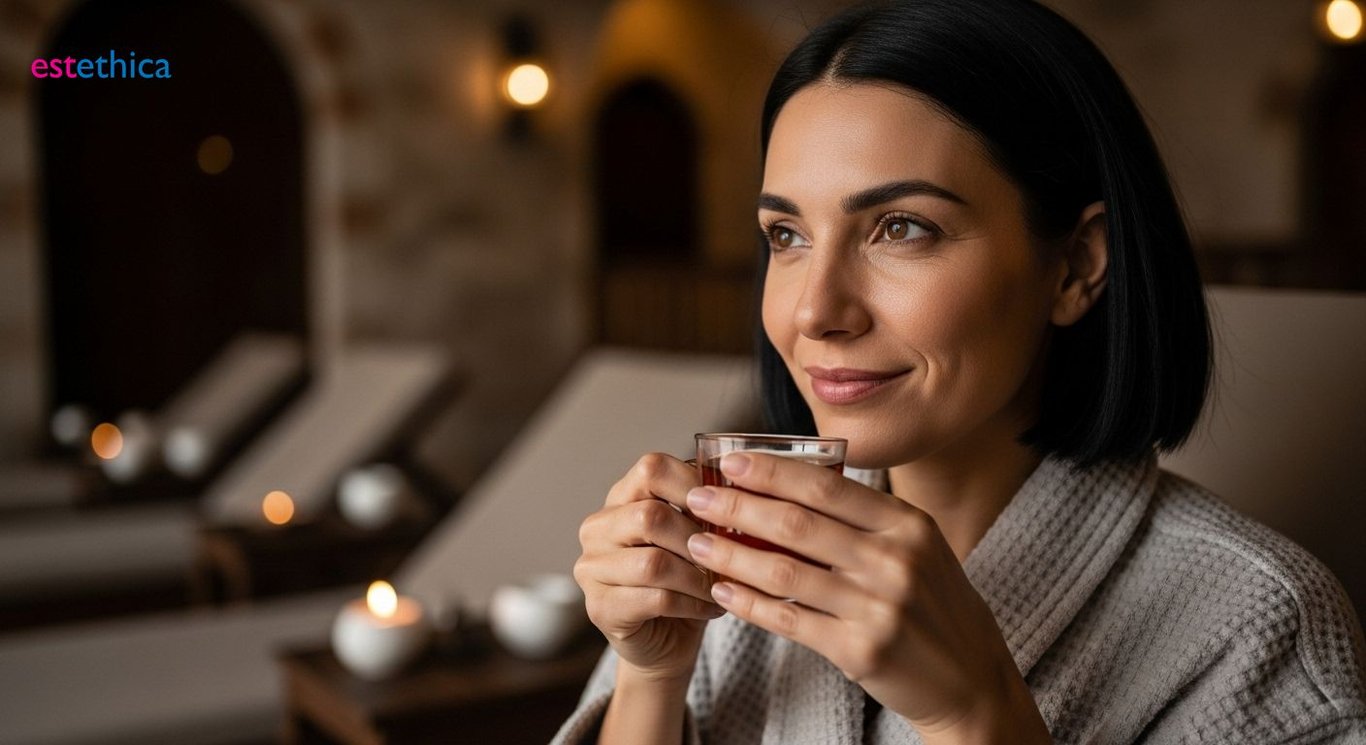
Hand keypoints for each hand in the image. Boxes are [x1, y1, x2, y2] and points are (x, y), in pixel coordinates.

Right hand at [574, 453, 723, 682]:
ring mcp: (591, 569)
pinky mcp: (600, 608)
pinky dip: (693, 604)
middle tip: (729, 557)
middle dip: (699, 539)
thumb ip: (707, 508)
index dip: (693, 484)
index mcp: (620, 498)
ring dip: (699, 577)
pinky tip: (712, 608)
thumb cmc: (686, 579)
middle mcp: (597, 528)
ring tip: (723, 586)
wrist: (666, 641)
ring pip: (654, 563)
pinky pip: (655, 599)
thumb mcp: (698, 535)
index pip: (651, 468)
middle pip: (650, 516)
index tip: (727, 506)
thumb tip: (739, 487)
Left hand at [684, 452, 1048, 741]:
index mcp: (907, 524)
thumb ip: (865, 518)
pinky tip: (722, 592)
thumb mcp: (917, 546)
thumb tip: (789, 484)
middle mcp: (895, 560)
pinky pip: (790, 621)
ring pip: (784, 573)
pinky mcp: (860, 650)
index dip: (772, 471)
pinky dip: (749, 605)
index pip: (827, 486)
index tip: (731, 461)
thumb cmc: (932, 604)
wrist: (969, 678)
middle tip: (698, 499)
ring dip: (731, 556)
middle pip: (797, 524)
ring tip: (695, 544)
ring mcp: (878, 607)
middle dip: (738, 508)